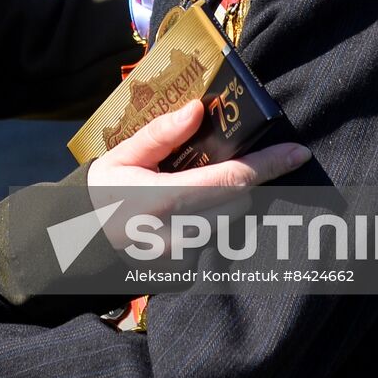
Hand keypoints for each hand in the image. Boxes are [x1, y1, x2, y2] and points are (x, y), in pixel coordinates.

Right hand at [87, 101, 311, 241]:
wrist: (80, 239)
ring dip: (230, 199)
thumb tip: (198, 109)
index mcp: (162, 199)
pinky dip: (216, 217)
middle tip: (237, 162)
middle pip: (238, 201)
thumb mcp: (124, 154)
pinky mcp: (185, 267)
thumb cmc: (103, 190)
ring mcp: (182, 256)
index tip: (297, 152)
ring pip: (231, 220)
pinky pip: (218, 237)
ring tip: (203, 184)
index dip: (267, 166)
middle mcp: (178, 233)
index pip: (229, 180)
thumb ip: (162, 133)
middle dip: (245, 179)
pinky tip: (194, 208)